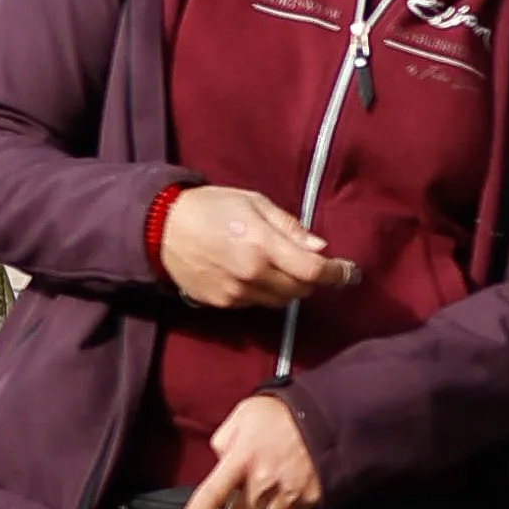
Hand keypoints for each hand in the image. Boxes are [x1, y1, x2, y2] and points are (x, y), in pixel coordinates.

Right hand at [157, 184, 355, 311]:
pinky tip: (251, 273)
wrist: (159, 228)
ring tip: (276, 266)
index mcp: (263, 246)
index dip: (337, 273)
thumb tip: (320, 248)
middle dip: (311, 279)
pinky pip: (257, 304)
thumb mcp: (253, 203)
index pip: (314, 271)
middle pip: (302, 290)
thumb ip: (290, 227)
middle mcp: (253, 274)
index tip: (349, 272)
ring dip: (288, 287)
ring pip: (281, 301)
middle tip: (306, 262)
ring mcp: (237, 293)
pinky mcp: (223, 304)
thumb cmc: (211, 207)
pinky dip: (264, 292)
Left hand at [176, 396, 323, 508]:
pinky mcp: (313, 500)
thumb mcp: (243, 416)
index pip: (210, 496)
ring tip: (277, 485)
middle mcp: (263, 482)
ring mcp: (289, 494)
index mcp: (241, 460)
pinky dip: (292, 505)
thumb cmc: (281, 413)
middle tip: (249, 491)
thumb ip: (224, 440)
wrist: (331, 415)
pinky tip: (296, 483)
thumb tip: (221, 462)